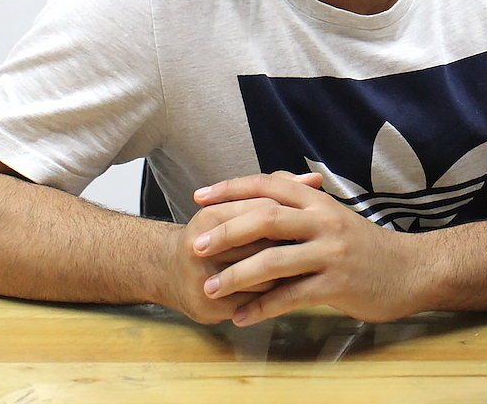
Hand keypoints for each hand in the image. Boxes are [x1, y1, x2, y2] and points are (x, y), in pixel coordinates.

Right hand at [161, 172, 321, 324]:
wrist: (170, 271)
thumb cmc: (217, 233)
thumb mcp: (238, 205)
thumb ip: (278, 188)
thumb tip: (316, 179)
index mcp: (211, 216)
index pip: (263, 209)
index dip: (293, 215)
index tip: (314, 220)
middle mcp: (202, 247)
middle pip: (263, 243)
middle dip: (292, 245)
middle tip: (317, 246)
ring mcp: (204, 279)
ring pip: (262, 276)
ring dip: (289, 273)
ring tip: (309, 267)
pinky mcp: (211, 306)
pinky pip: (255, 301)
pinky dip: (276, 296)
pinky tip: (291, 289)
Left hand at [191, 172, 425, 326]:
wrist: (411, 270)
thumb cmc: (365, 246)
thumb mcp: (334, 215)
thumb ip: (301, 203)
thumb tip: (265, 188)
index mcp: (318, 200)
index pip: (267, 185)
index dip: (231, 189)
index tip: (200, 197)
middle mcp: (323, 220)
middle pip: (265, 218)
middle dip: (226, 231)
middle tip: (196, 245)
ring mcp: (330, 252)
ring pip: (273, 259)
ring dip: (236, 275)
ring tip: (210, 289)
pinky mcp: (336, 284)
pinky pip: (290, 296)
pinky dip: (261, 307)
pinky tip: (241, 316)